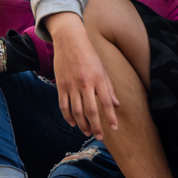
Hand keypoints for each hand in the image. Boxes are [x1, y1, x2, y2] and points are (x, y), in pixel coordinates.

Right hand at [47, 13, 118, 138]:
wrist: (69, 40)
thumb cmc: (89, 55)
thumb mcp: (102, 69)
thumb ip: (109, 88)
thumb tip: (116, 104)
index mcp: (98, 79)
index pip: (106, 103)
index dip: (111, 117)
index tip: (114, 128)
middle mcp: (85, 83)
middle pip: (91, 111)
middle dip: (96, 126)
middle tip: (100, 137)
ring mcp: (71, 85)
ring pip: (76, 111)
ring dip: (82, 124)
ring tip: (87, 132)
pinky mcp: (61, 85)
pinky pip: (64, 105)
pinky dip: (68, 116)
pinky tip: (73, 123)